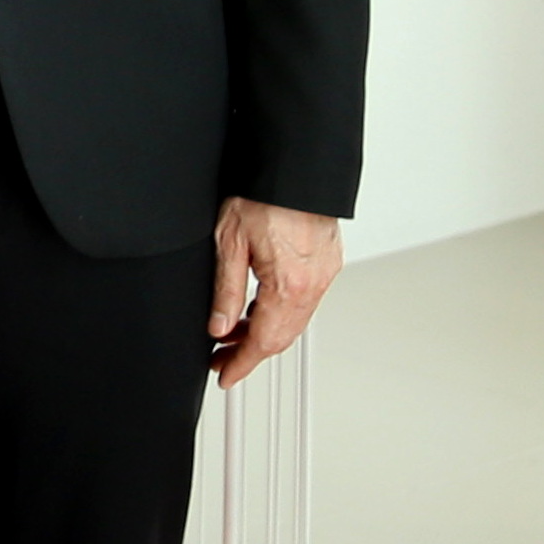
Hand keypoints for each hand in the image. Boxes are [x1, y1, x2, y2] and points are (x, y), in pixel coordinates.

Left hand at [209, 197, 341, 382]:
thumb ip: (225, 290)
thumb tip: (217, 326)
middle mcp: (313, 284)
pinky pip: (303, 301)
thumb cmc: (262, 194)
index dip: (241, 363)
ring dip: (264, 332)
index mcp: (288, 285)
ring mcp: (323, 274)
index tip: (225, 376)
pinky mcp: (326, 263)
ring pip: (294, 321)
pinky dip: (279, 313)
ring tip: (231, 332)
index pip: (263, 341)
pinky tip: (256, 308)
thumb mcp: (228, 242)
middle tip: (222, 358)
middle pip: (281, 336)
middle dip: (249, 352)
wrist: (294, 168)